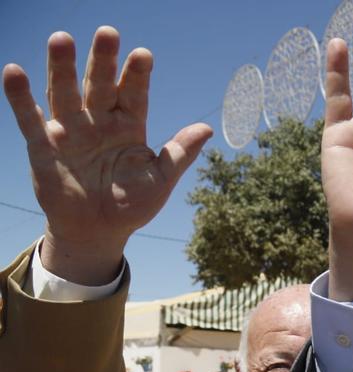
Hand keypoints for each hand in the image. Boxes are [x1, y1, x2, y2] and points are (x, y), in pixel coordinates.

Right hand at [2, 27, 210, 284]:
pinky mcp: (43, 146)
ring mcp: (70, 131)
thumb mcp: (160, 180)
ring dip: (61, 68)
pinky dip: (21, 97)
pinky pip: (30, 119)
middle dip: (103, 61)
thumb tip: (208, 129)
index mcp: (129, 126)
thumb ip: (179, 154)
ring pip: (65, 93)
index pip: (134, 94)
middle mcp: (98, 121)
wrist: (97, 231)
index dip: (137, 75)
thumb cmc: (132, 204)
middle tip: (107, 33)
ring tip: (61, 39)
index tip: (143, 55)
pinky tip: (14, 71)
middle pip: (99, 85)